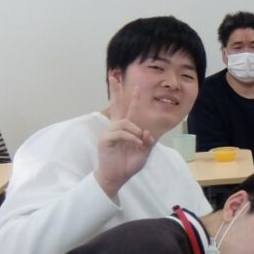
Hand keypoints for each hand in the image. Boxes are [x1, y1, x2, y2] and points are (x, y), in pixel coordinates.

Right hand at [95, 79, 154, 198]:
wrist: (117, 176)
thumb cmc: (128, 164)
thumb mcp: (144, 152)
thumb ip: (148, 141)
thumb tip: (146, 132)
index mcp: (125, 128)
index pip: (129, 110)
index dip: (132, 98)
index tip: (136, 86)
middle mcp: (116, 127)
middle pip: (116, 105)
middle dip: (115, 90)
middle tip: (114, 76)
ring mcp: (109, 132)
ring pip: (125, 122)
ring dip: (135, 131)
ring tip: (139, 142)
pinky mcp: (105, 139)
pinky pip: (120, 132)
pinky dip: (131, 137)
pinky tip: (136, 143)